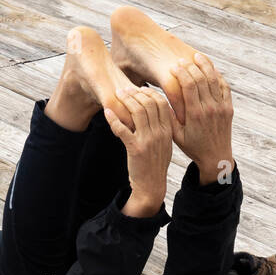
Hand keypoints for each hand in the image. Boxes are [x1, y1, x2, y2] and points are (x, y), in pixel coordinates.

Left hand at [104, 86, 172, 217]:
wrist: (151, 186)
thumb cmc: (155, 164)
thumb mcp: (164, 143)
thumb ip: (161, 127)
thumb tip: (153, 109)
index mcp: (168, 130)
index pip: (161, 103)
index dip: (149, 92)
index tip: (139, 88)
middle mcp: (160, 133)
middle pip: (149, 104)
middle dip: (135, 93)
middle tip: (123, 89)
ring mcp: (148, 141)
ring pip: (138, 112)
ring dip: (126, 101)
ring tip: (117, 96)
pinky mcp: (135, 149)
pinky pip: (123, 129)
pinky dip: (114, 119)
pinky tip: (107, 113)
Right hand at [168, 53, 234, 183]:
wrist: (216, 158)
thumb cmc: (193, 147)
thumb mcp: (176, 136)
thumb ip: (169, 118)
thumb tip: (159, 99)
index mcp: (195, 114)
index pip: (188, 85)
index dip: (181, 72)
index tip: (174, 67)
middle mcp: (210, 108)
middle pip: (201, 79)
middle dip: (190, 66)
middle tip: (182, 60)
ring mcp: (221, 107)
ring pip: (214, 79)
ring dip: (205, 66)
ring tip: (197, 56)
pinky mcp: (228, 108)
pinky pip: (224, 86)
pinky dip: (218, 75)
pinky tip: (211, 69)